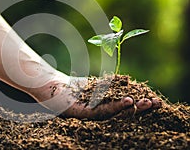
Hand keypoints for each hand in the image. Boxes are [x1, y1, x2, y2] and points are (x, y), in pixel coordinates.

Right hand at [28, 76, 161, 119]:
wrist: (45, 84)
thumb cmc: (47, 91)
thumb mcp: (57, 96)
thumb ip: (68, 97)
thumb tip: (82, 95)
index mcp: (82, 115)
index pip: (103, 113)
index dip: (117, 109)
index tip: (130, 102)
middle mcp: (92, 111)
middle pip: (117, 112)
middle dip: (135, 108)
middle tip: (153, 103)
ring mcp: (96, 102)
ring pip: (119, 102)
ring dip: (137, 101)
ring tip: (154, 100)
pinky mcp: (97, 93)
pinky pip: (113, 92)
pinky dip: (125, 89)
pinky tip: (138, 87)